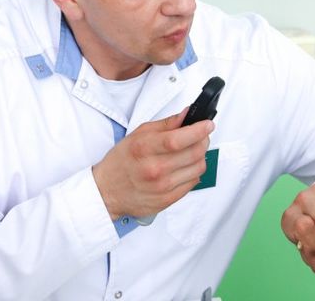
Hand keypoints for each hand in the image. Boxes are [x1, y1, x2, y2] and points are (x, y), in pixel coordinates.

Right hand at [92, 108, 212, 219]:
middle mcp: (154, 169)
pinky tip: (184, 166)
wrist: (107, 191)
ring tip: (192, 150)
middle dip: (203, 140)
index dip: (198, 130)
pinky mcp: (167, 200)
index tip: (207, 124)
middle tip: (201, 135)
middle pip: (194, 153)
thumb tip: (186, 114)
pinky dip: (194, 171)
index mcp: (144, 149)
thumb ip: (166, 124)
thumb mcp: (138, 135)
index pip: (178, 139)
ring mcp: (162, 187)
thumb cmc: (122, 161)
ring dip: (200, 156)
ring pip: (198, 168)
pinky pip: (193, 183)